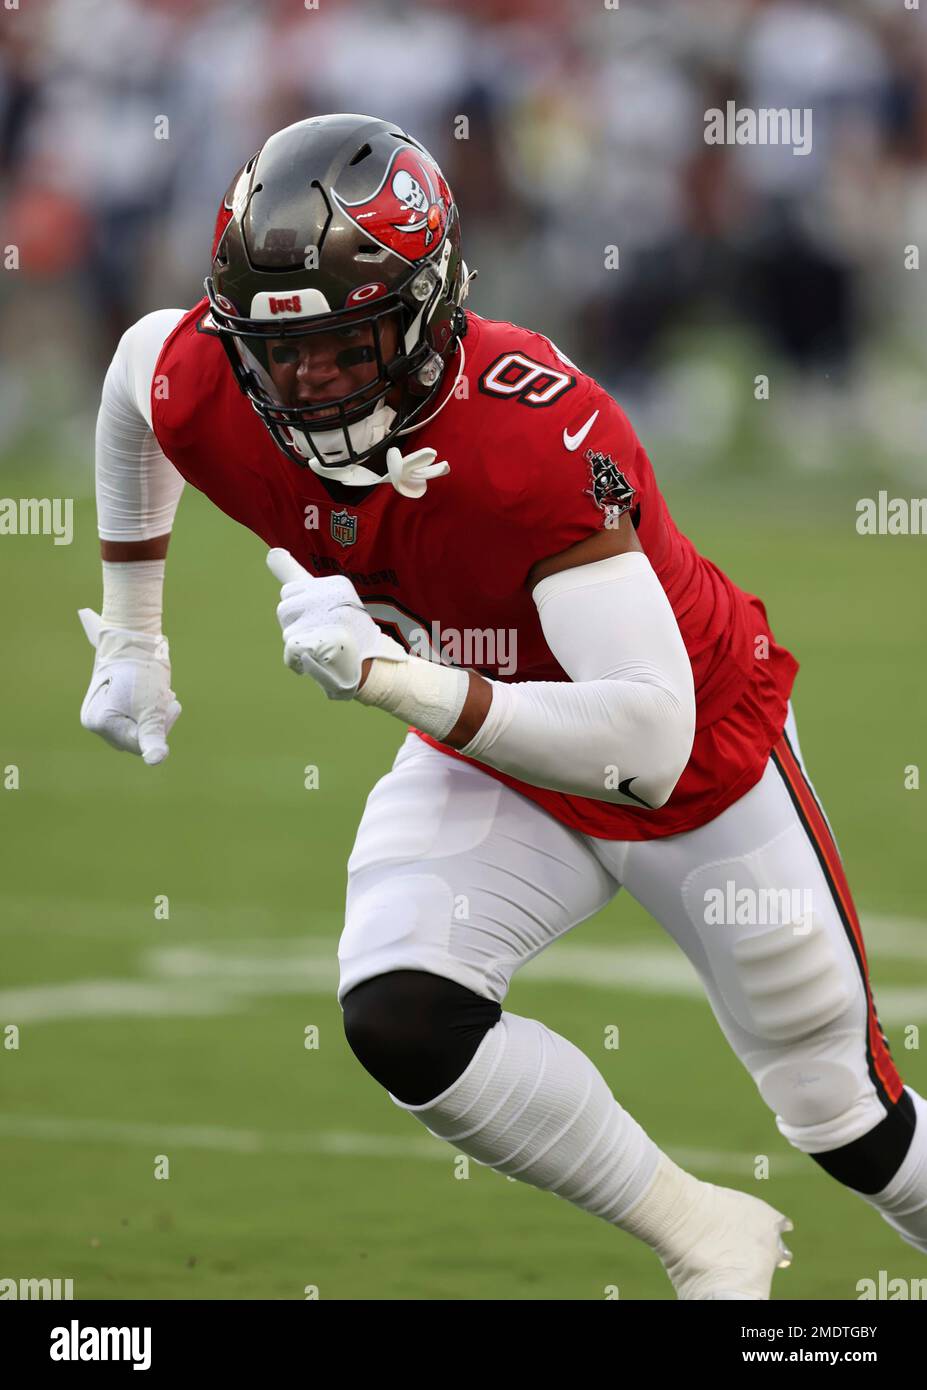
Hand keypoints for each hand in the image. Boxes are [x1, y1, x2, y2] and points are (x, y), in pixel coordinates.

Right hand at [77, 608, 180, 763]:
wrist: (134, 638)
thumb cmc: (142, 672)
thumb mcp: (151, 706)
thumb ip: (153, 734)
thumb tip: (156, 761)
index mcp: (98, 723)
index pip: (137, 744)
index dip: (159, 727)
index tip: (171, 704)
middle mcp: (95, 722)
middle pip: (136, 738)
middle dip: (156, 720)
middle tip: (166, 696)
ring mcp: (101, 714)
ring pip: (138, 728)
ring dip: (155, 713)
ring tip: (160, 692)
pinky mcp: (110, 706)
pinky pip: (135, 717)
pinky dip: (149, 707)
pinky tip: (156, 693)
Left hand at [267, 549, 406, 698]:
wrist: (372, 667)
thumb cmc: (346, 632)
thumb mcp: (327, 595)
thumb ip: (295, 574)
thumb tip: (271, 553)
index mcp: (335, 584)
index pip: (290, 591)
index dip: (300, 610)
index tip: (322, 618)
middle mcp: (331, 597)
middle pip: (283, 609)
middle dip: (295, 625)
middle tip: (320, 634)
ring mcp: (325, 620)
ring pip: (286, 630)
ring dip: (298, 643)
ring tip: (321, 647)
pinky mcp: (317, 643)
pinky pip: (289, 648)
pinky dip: (296, 661)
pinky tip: (313, 660)